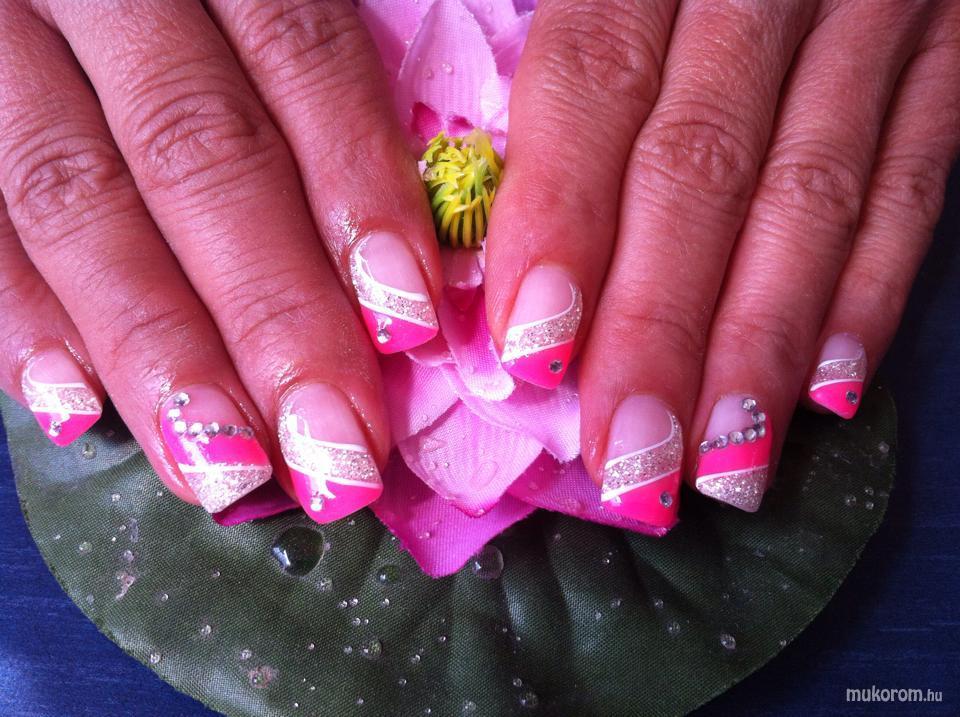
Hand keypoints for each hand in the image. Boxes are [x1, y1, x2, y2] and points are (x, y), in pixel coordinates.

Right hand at [0, 1, 444, 520]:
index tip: (409, 325)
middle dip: (273, 312)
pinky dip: (18, 317)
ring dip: (157, 349)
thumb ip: (318, 94)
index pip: (303, 59)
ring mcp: (0, 39)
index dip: (359, 194)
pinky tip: (74, 412)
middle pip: (197, 152)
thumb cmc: (200, 0)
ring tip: (225, 469)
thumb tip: (400, 280)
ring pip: (75, 197)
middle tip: (337, 450)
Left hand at [486, 0, 959, 521]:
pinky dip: (874, 290)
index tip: (530, 350)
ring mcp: (876, 8)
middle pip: (700, 168)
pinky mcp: (950, 44)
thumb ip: (548, 39)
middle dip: (660, 327)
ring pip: (814, 194)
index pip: (593, 84)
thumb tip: (466, 211)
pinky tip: (829, 390)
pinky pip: (916, 175)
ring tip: (720, 467)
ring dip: (762, 344)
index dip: (561, 220)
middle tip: (627, 462)